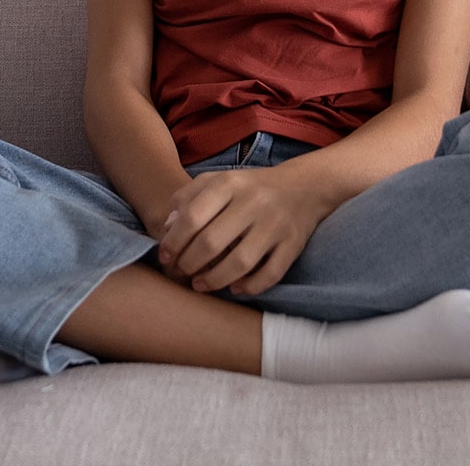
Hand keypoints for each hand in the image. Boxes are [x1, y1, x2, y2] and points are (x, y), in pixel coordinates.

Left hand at [157, 167, 333, 296]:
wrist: (304, 186)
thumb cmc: (248, 188)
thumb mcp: (216, 181)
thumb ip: (186, 199)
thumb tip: (166, 229)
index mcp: (229, 184)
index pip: (192, 217)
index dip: (173, 242)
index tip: (165, 256)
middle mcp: (253, 203)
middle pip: (212, 242)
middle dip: (189, 263)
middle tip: (180, 272)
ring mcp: (275, 225)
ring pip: (240, 262)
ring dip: (215, 280)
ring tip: (200, 285)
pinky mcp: (294, 244)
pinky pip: (271, 273)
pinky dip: (251, 286)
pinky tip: (235, 288)